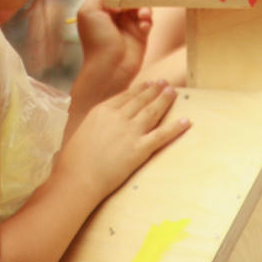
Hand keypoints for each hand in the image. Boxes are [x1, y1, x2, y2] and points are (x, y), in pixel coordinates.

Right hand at [55, 81, 190, 201]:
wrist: (78, 178)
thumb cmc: (74, 160)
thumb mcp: (83, 131)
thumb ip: (99, 123)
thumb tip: (106, 121)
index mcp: (101, 111)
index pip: (125, 96)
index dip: (140, 90)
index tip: (149, 84)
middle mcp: (117, 117)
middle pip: (141, 101)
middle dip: (155, 91)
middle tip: (165, 83)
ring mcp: (130, 132)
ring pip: (152, 112)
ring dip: (165, 101)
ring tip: (174, 92)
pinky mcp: (140, 148)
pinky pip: (162, 135)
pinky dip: (176, 127)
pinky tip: (186, 121)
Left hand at [74, 0, 152, 97]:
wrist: (111, 67)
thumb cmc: (97, 41)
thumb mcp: (89, 12)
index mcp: (99, 8)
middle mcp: (114, 15)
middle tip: (138, 2)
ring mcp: (128, 24)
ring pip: (141, 7)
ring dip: (144, 9)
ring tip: (143, 17)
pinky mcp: (140, 34)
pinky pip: (148, 20)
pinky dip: (148, 21)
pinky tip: (143, 28)